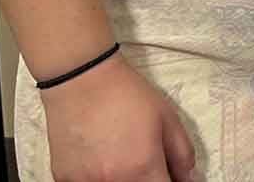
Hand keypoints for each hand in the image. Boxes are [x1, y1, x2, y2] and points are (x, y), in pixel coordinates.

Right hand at [42, 54, 199, 181]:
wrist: (82, 81)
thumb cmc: (127, 96)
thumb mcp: (167, 119)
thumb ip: (182, 154)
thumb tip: (190, 180)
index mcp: (142, 168)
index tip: (168, 176)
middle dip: (147, 180)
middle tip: (145, 164)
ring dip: (123, 180)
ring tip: (122, 158)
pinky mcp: (62, 179)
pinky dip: (96, 179)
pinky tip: (99, 162)